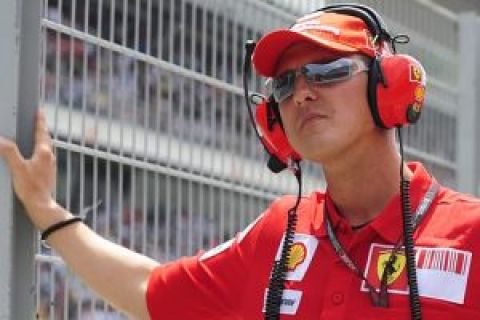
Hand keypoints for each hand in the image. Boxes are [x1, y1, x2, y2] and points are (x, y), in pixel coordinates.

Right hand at [0, 109, 59, 229]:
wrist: (41, 205)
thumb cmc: (31, 188)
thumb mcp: (17, 168)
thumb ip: (9, 152)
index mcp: (44, 152)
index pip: (42, 131)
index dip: (40, 120)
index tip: (39, 111)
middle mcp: (50, 156)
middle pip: (45, 138)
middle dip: (41, 128)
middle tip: (37, 119)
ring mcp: (50, 164)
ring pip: (46, 147)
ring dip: (40, 139)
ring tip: (34, 134)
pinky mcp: (47, 172)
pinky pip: (43, 156)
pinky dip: (38, 149)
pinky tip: (33, 154)